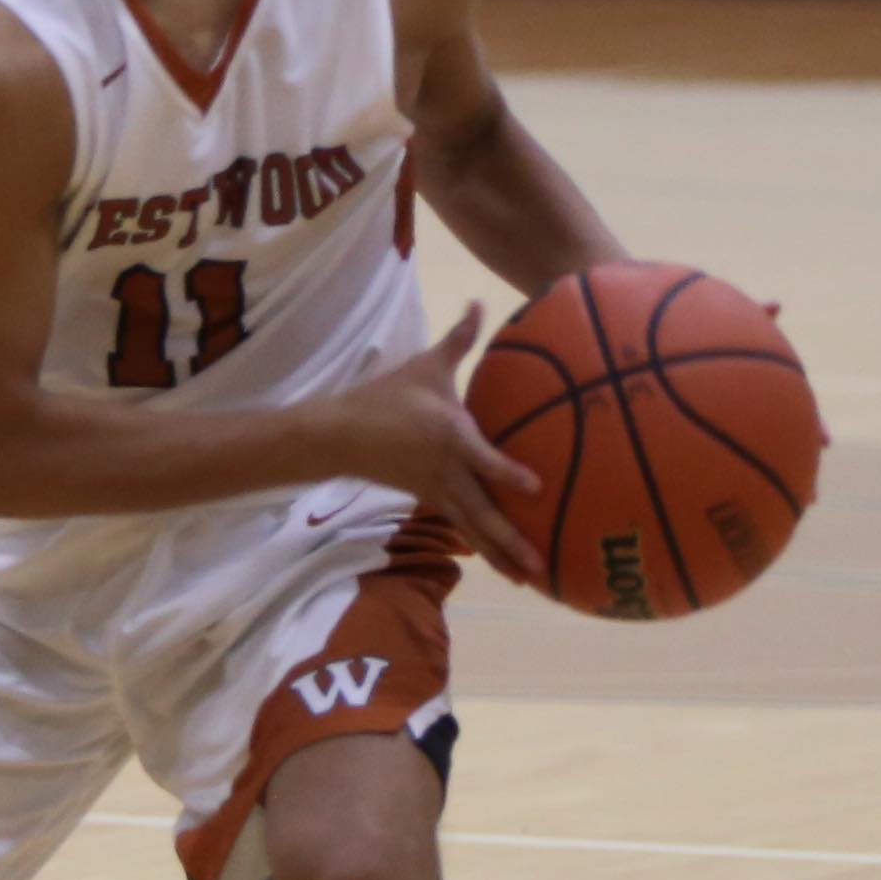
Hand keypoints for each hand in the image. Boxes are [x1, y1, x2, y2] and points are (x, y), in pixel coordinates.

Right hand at [333, 310, 540, 569]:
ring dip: (501, 555)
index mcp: (449, 436)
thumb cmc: (388, 397)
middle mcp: (447, 472)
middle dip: (511, 542)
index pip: (482, 459)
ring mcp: (437, 491)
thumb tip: (480, 300)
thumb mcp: (426, 366)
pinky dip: (484, 547)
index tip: (536, 488)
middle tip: (540, 568)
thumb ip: (460, 338)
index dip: (507, 474)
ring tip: (530, 579)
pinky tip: (505, 564)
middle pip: (482, 513)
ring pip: (474, 529)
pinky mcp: (430, 501)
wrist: (340, 435)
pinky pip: (463, 527)